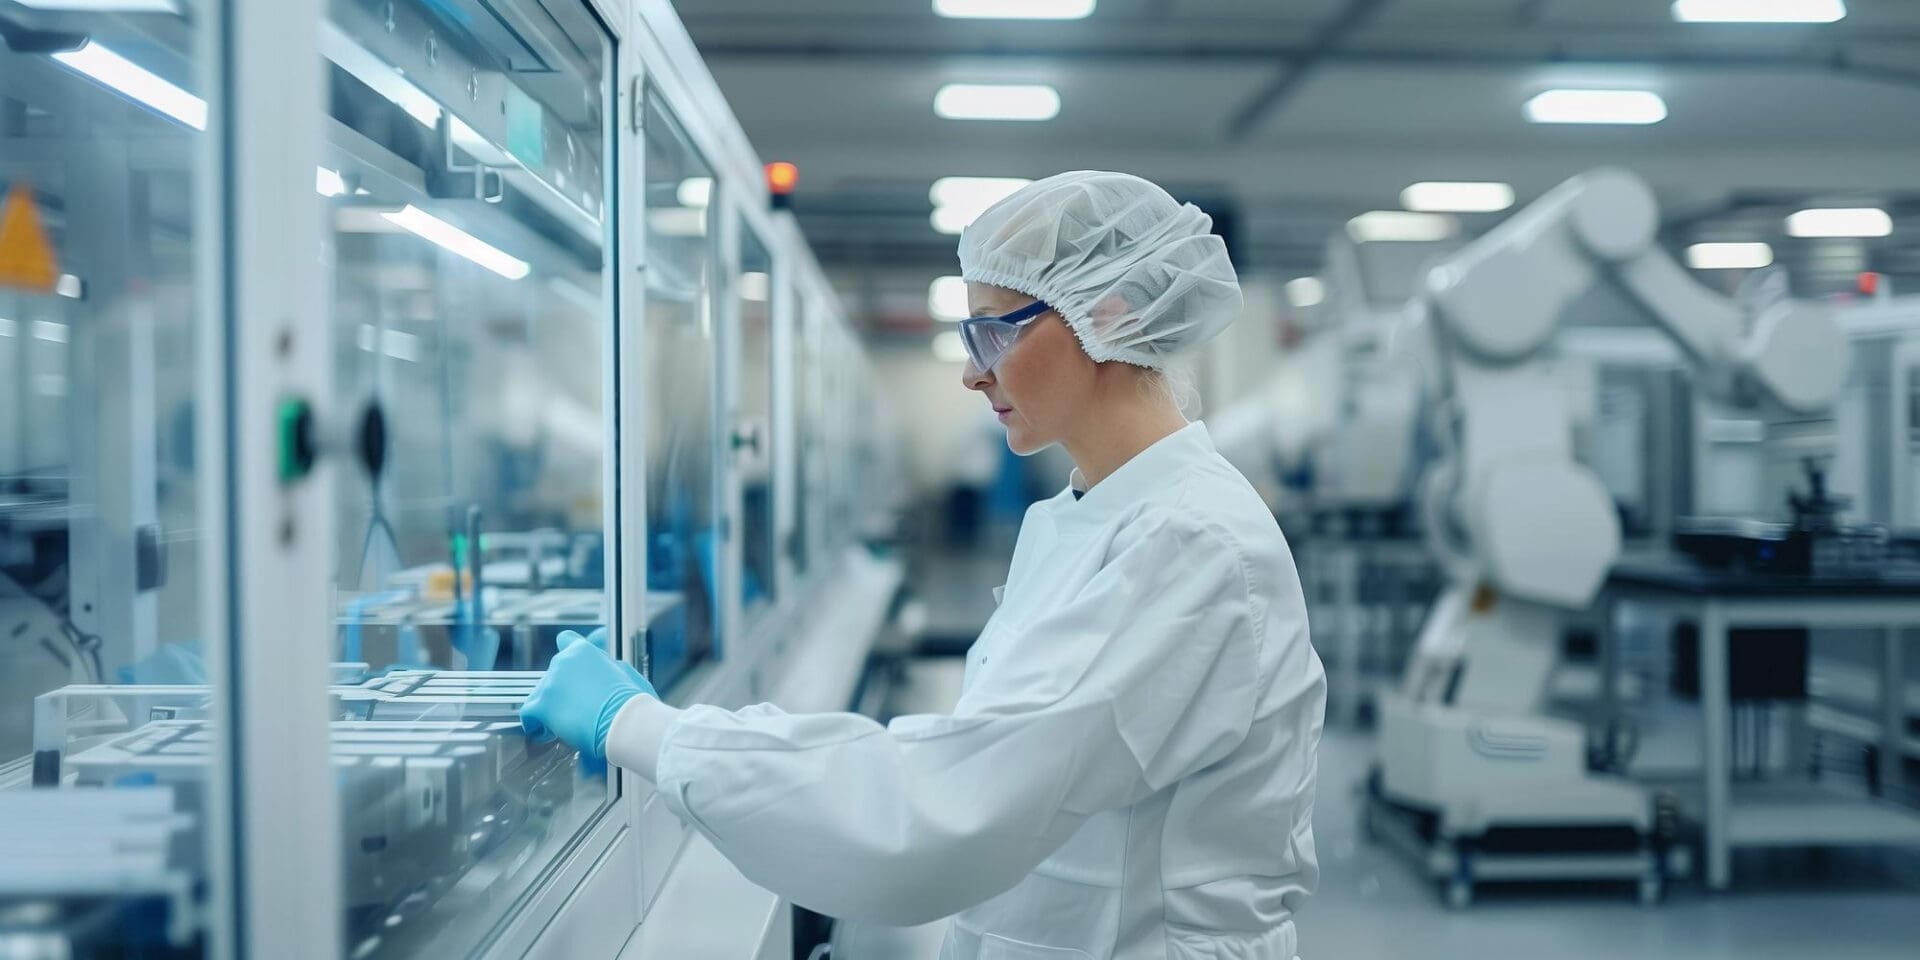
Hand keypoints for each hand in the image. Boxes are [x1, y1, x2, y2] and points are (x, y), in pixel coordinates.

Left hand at [520, 629, 656, 763]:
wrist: (625, 723)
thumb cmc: (632, 703)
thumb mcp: (626, 674)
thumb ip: (610, 667)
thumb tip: (607, 669)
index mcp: (584, 651)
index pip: (565, 640)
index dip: (568, 659)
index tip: (572, 675)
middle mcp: (562, 662)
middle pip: (553, 675)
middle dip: (562, 692)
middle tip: (577, 710)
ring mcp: (550, 684)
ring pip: (540, 696)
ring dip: (551, 710)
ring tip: (566, 726)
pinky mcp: (541, 706)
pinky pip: (529, 716)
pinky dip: (537, 726)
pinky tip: (549, 734)